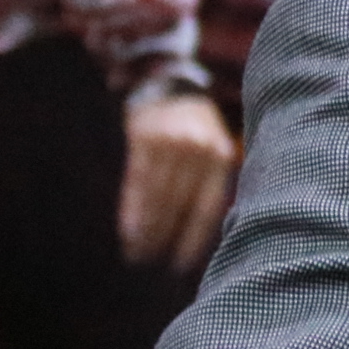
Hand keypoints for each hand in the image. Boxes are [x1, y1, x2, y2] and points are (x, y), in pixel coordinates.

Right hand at [119, 87, 237, 270]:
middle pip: (180, 205)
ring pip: (158, 196)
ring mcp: (171, 142)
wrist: (169, 83)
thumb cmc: (194, 128)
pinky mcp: (145, 137)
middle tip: (150, 265)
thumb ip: (211, 183)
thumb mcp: (213, 149)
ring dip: (146, 229)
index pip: (208, 207)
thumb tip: (198, 235)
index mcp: (221, 157)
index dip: (193, 238)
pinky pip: (137, 181)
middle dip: (165, 237)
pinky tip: (128, 231)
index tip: (180, 266)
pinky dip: (133, 209)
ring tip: (136, 254)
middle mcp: (198, 150)